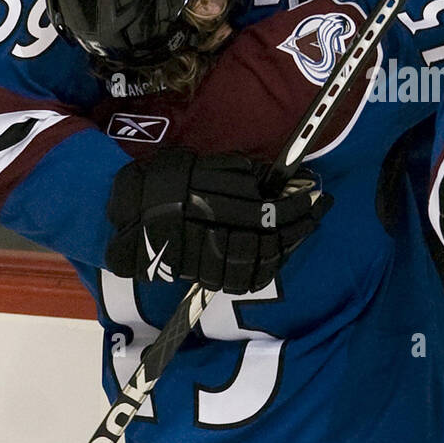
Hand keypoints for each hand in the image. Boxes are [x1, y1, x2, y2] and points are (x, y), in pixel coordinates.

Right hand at [105, 148, 330, 293]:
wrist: (125, 217)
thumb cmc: (163, 182)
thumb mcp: (198, 165)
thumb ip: (236, 172)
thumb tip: (271, 177)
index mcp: (212, 201)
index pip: (269, 209)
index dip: (297, 204)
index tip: (315, 196)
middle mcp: (212, 230)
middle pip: (270, 234)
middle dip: (300, 223)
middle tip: (318, 211)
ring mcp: (208, 256)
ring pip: (261, 258)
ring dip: (289, 244)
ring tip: (303, 230)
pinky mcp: (204, 275)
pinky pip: (243, 277)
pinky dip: (266, 267)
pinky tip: (278, 253)